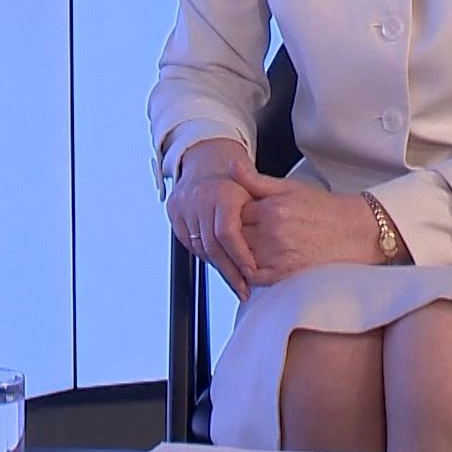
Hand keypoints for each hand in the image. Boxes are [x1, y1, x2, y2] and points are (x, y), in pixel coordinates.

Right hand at [165, 139, 257, 299]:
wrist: (206, 162)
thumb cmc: (236, 182)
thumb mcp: (256, 189)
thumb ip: (266, 215)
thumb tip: (278, 231)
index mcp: (222, 193)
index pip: (228, 233)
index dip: (240, 256)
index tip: (252, 274)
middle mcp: (200, 198)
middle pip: (212, 245)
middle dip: (229, 271)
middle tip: (243, 289)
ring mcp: (184, 205)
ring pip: (200, 247)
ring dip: (217, 266)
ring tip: (234, 280)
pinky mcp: (174, 211)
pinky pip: (189, 242)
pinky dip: (204, 255)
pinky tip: (218, 263)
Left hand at [231, 162, 383, 286]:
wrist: (354, 232)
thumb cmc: (323, 209)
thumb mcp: (289, 187)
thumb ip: (256, 181)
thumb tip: (230, 167)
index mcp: (270, 208)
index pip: (231, 211)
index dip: (228, 213)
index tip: (230, 214)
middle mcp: (271, 231)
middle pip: (232, 235)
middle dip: (229, 234)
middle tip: (232, 233)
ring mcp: (277, 254)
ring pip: (239, 256)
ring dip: (235, 254)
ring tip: (240, 248)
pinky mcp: (285, 274)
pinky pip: (254, 277)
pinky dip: (248, 272)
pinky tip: (251, 264)